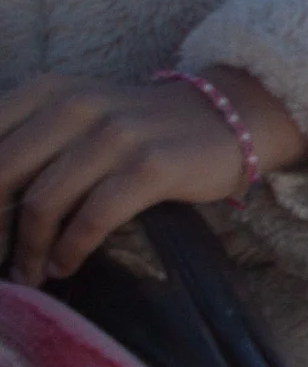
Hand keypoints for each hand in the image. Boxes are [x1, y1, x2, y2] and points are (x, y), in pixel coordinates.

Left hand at [0, 68, 307, 285]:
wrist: (226, 116)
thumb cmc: (140, 127)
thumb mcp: (76, 116)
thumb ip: (28, 143)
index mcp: (47, 92)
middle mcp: (76, 106)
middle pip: (3, 175)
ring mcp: (116, 136)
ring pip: (44, 202)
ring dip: (28, 249)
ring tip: (28, 274)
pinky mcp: (151, 168)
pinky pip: (93, 218)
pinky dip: (71, 250)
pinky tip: (64, 266)